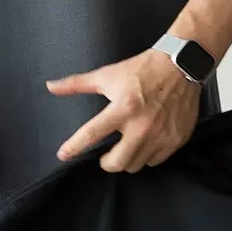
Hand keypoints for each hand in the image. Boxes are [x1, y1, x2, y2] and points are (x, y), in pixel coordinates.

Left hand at [46, 49, 199, 172]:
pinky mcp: (176, 140)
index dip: (74, 147)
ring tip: (125, 147)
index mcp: (123, 108)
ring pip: (136, 165)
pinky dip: (146, 156)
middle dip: (106, 163)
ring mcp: (161, 136)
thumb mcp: (107, 74)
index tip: (63, 155)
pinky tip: (144, 144)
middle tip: (104, 156)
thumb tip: (50, 86)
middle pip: (117, 163)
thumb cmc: (141, 69)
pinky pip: (155, 161)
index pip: (92, 134)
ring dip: (127, 160)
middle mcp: (142, 126)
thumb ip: (76, 84)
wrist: (180, 65)